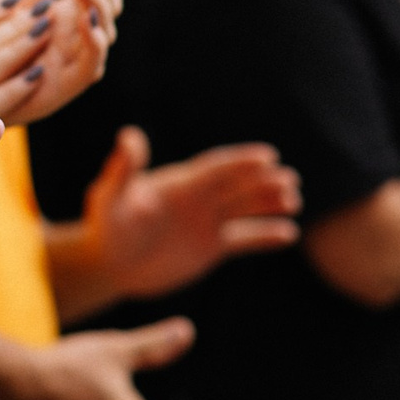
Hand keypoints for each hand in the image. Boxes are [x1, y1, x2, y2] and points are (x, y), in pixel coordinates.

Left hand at [0, 0, 125, 123]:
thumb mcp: (10, 4)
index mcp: (71, 15)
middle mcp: (79, 37)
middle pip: (110, 4)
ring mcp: (75, 61)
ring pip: (104, 29)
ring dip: (97, 2)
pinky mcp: (67, 85)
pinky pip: (90, 63)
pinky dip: (94, 40)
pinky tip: (86, 18)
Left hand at [77, 128, 299, 303]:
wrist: (108, 264)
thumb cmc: (105, 227)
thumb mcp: (111, 196)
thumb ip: (124, 169)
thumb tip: (129, 135)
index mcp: (179, 183)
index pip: (216, 168)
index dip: (241, 161)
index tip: (268, 155)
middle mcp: (198, 199)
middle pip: (237, 186)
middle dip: (263, 181)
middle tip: (290, 180)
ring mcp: (207, 222)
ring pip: (245, 208)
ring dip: (269, 203)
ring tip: (294, 200)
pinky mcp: (210, 247)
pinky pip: (244, 239)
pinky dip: (265, 236)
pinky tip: (289, 234)